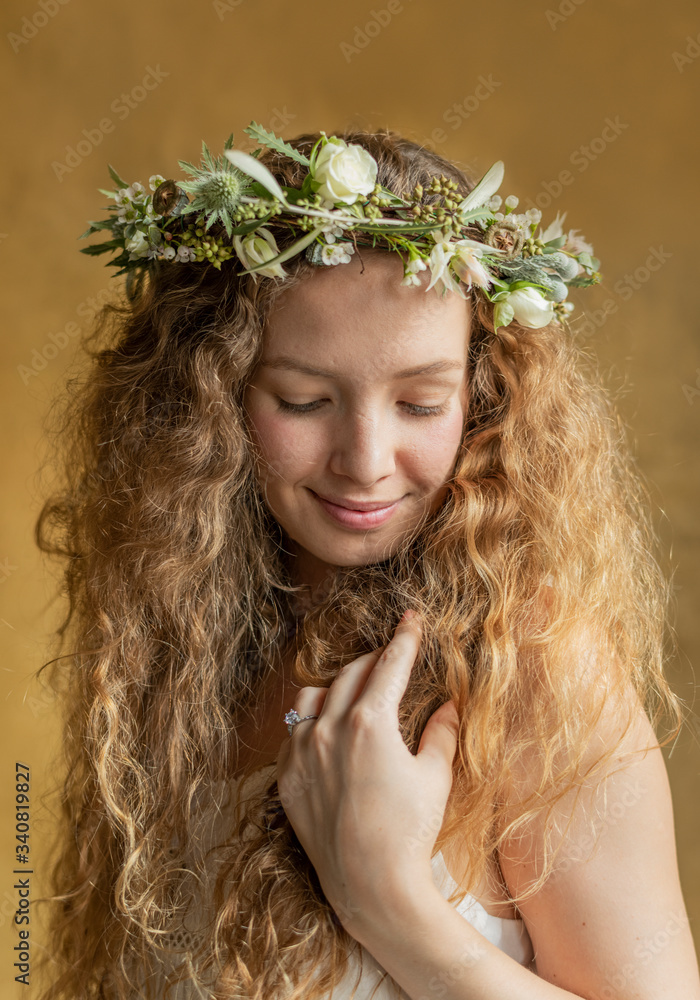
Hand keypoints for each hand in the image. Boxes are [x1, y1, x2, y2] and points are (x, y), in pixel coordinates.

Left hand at [275, 611, 459, 933]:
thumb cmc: (410, 831)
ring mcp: (302, 753)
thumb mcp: (435, 776)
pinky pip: (294, 733)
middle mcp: (328, 729)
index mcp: (370, 722)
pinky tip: (328, 732)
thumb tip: (448, 705)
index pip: (389, 664)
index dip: (404, 638)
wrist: (372, 886)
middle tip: (392, 656)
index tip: (412, 620)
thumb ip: (442, 732)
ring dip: (336, 686)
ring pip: (312, 696)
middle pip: (352, 673)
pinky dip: (312, 722)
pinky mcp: (286, 779)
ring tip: (355, 692)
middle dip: (375, 659)